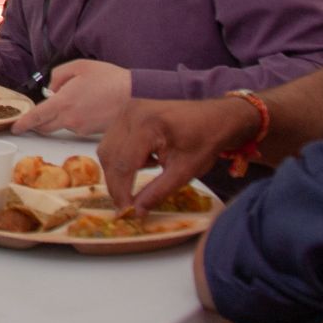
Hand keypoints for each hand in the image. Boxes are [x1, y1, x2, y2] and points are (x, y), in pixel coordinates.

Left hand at [15, 59, 131, 135]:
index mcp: (63, 103)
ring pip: (63, 125)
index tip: (15, 127)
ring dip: (61, 117)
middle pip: (45, 127)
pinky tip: (89, 106)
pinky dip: (76, 119)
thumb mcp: (79, 66)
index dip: (23, 123)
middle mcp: (70, 119)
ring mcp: (82, 128)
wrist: (136, 96)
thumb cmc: (108, 78)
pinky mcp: (92, 133)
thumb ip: (58, 76)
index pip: (37, 117)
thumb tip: (52, 90)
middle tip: (37, 115)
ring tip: (78, 100)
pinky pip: (77, 127)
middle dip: (38, 123)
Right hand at [98, 96, 259, 215]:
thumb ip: (157, 192)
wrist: (215, 118)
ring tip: (143, 176)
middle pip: (109, 156)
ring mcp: (126, 110)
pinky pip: (113, 140)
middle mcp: (130, 113)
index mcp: (147, 125)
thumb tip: (136, 212)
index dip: (121, 191)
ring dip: (118, 169)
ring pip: (107, 148)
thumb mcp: (184, 172)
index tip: (125, 212)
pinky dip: (121, 157)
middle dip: (116, 183)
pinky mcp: (126, 112)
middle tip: (128, 204)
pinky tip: (144, 160)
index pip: (123, 163)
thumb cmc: (204, 142)